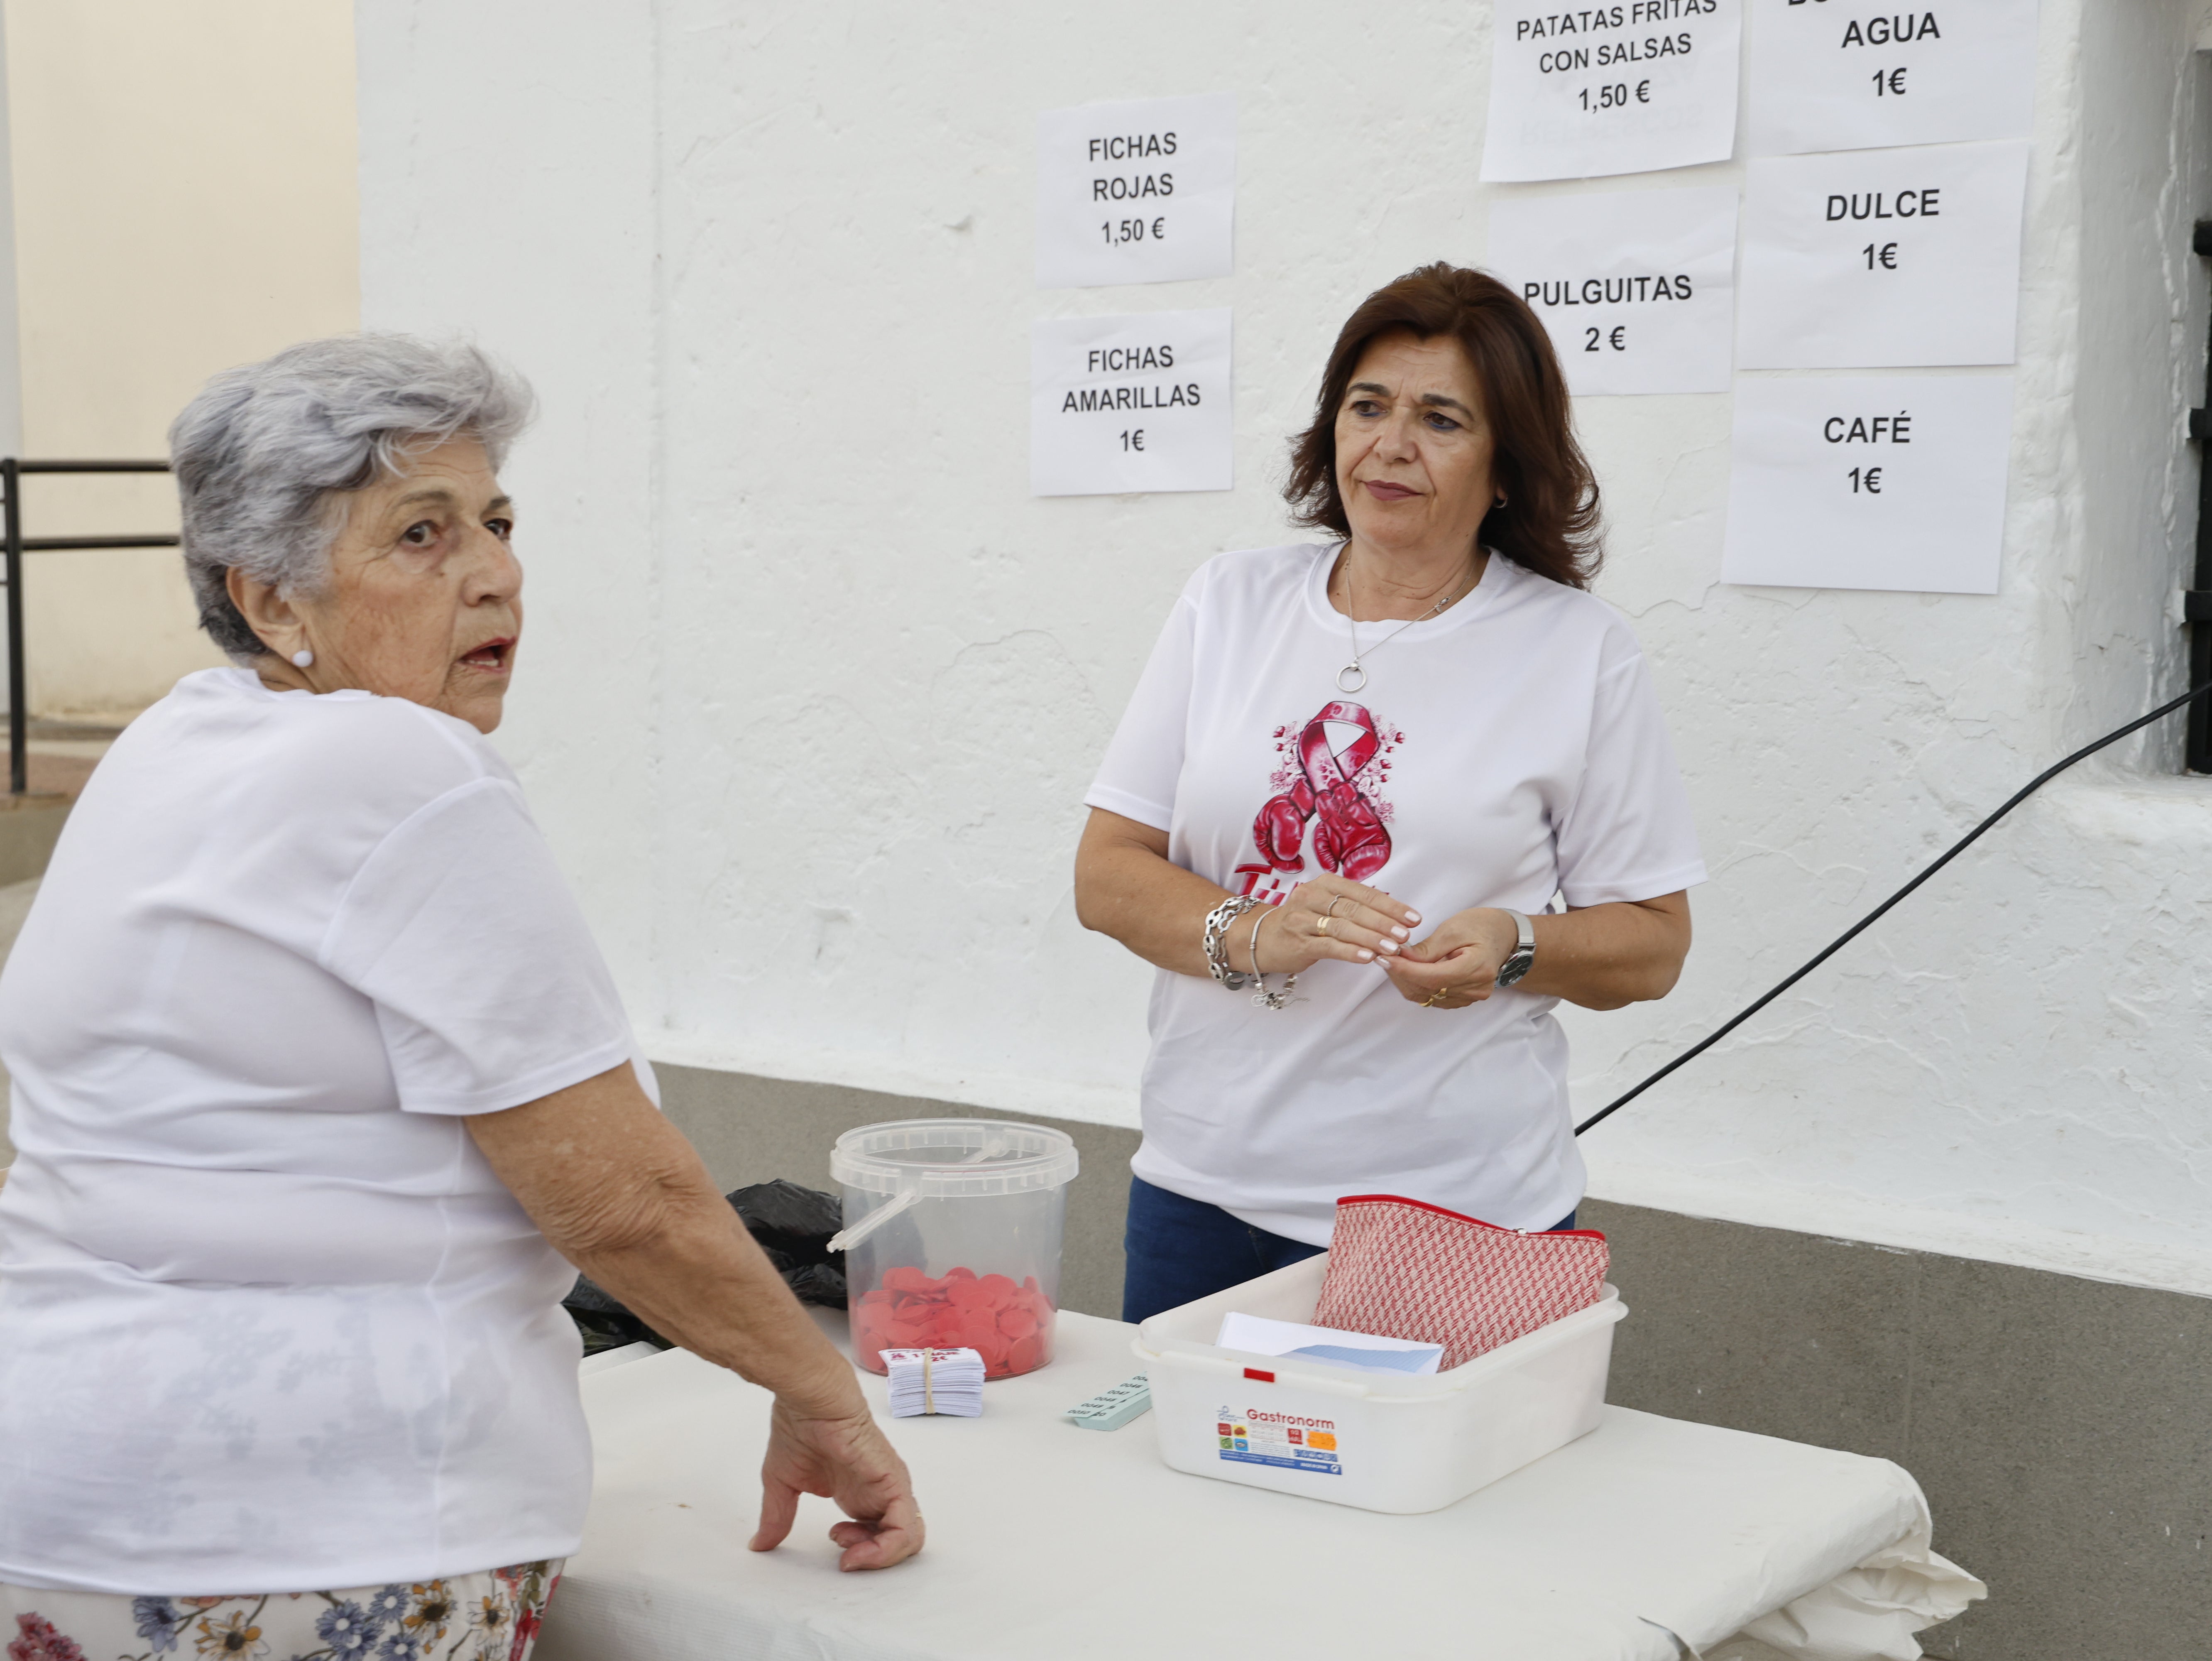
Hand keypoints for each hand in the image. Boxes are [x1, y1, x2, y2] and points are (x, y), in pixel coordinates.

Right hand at [752, 1397, 924, 1570]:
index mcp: (861, 1493)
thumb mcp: (784, 1484)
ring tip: (849, 1553)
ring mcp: (891, 1487)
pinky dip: (887, 1549)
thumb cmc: (800, 1429)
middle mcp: (881, 1492)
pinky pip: (906, 1526)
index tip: (833, 1543)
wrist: (810, 1401)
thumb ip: (778, 1516)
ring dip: (880, 1557)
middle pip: (899, 1540)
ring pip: (910, 1537)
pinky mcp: (894, 1482)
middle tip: (844, 1554)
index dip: (862, 1549)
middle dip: (873, 1557)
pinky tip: (859, 1551)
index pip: (879, 1533)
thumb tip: (760, 1543)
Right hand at [1250, 876, 1421, 973]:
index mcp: (1326, 883)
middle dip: (1384, 922)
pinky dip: (1349, 951)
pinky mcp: (1297, 941)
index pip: (1364, 893)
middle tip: (1405, 935)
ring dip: (1370, 938)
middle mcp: (1312, 895)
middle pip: (1354, 908)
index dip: (1391, 905)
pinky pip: (1327, 946)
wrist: (1261, 937)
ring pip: (1342, 926)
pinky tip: (1367, 958)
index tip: (1413, 918)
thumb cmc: (1302, 922)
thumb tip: (1394, 917)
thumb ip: (1355, 908)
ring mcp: (1302, 918)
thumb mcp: (1327, 906)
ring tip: (1392, 948)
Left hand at [1381, 907, 1519, 1008]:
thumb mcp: (1453, 928)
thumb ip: (1428, 948)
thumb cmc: (1481, 926)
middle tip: (1383, 955)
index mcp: (1477, 968)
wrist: (1503, 936)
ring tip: (1394, 961)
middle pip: (1427, 989)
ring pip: (1426, 996)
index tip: (1385, 958)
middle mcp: (1476, 988)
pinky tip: (1408, 970)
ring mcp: (1470, 997)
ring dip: (1406, 980)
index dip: (1406, 970)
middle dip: (1401, 974)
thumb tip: (1402, 959)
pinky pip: (1432, 998)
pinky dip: (1416, 985)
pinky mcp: (1463, 999)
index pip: (1433, 977)